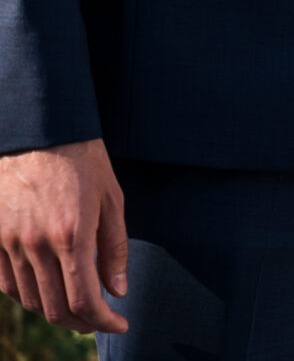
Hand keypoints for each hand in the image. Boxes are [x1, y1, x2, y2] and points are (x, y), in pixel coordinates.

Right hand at [0, 139, 126, 333]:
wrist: (38, 131)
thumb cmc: (83, 160)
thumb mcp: (111, 198)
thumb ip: (115, 248)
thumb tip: (118, 290)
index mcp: (71, 235)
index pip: (84, 299)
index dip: (104, 320)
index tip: (119, 324)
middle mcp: (36, 245)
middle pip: (54, 307)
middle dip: (82, 322)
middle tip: (101, 321)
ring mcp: (9, 243)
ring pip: (30, 299)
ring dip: (55, 312)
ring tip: (77, 308)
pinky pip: (7, 283)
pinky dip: (28, 296)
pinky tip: (47, 292)